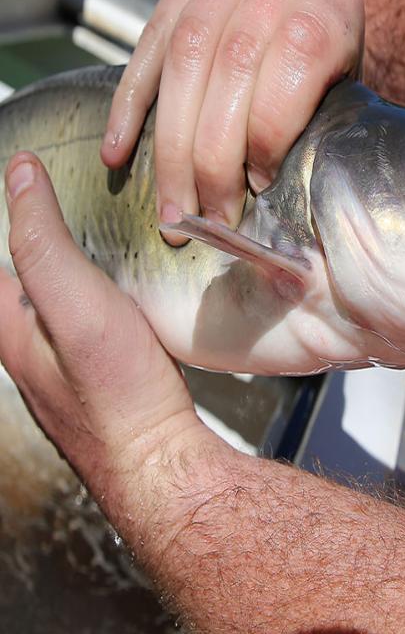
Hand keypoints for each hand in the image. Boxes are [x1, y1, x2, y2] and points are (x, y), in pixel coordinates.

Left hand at [0, 153, 203, 507]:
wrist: (160, 460)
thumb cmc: (116, 392)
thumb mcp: (72, 301)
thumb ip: (42, 238)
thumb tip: (21, 173)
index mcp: (6, 326)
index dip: (5, 218)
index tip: (20, 182)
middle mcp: (26, 345)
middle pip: (16, 278)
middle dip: (28, 241)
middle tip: (48, 200)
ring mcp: (61, 362)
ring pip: (49, 298)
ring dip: (59, 266)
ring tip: (83, 232)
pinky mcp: (98, 372)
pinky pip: (83, 316)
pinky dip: (92, 290)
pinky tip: (120, 285)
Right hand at [102, 0, 364, 241]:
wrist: (323, 3)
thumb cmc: (336, 65)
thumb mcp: (345, 87)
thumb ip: (315, 120)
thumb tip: (260, 190)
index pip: (296, 57)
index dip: (270, 127)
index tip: (258, 185)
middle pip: (233, 61)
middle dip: (211, 151)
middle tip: (205, 212)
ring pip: (186, 55)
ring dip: (170, 141)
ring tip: (170, 203)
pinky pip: (150, 41)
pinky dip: (131, 102)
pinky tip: (118, 150)